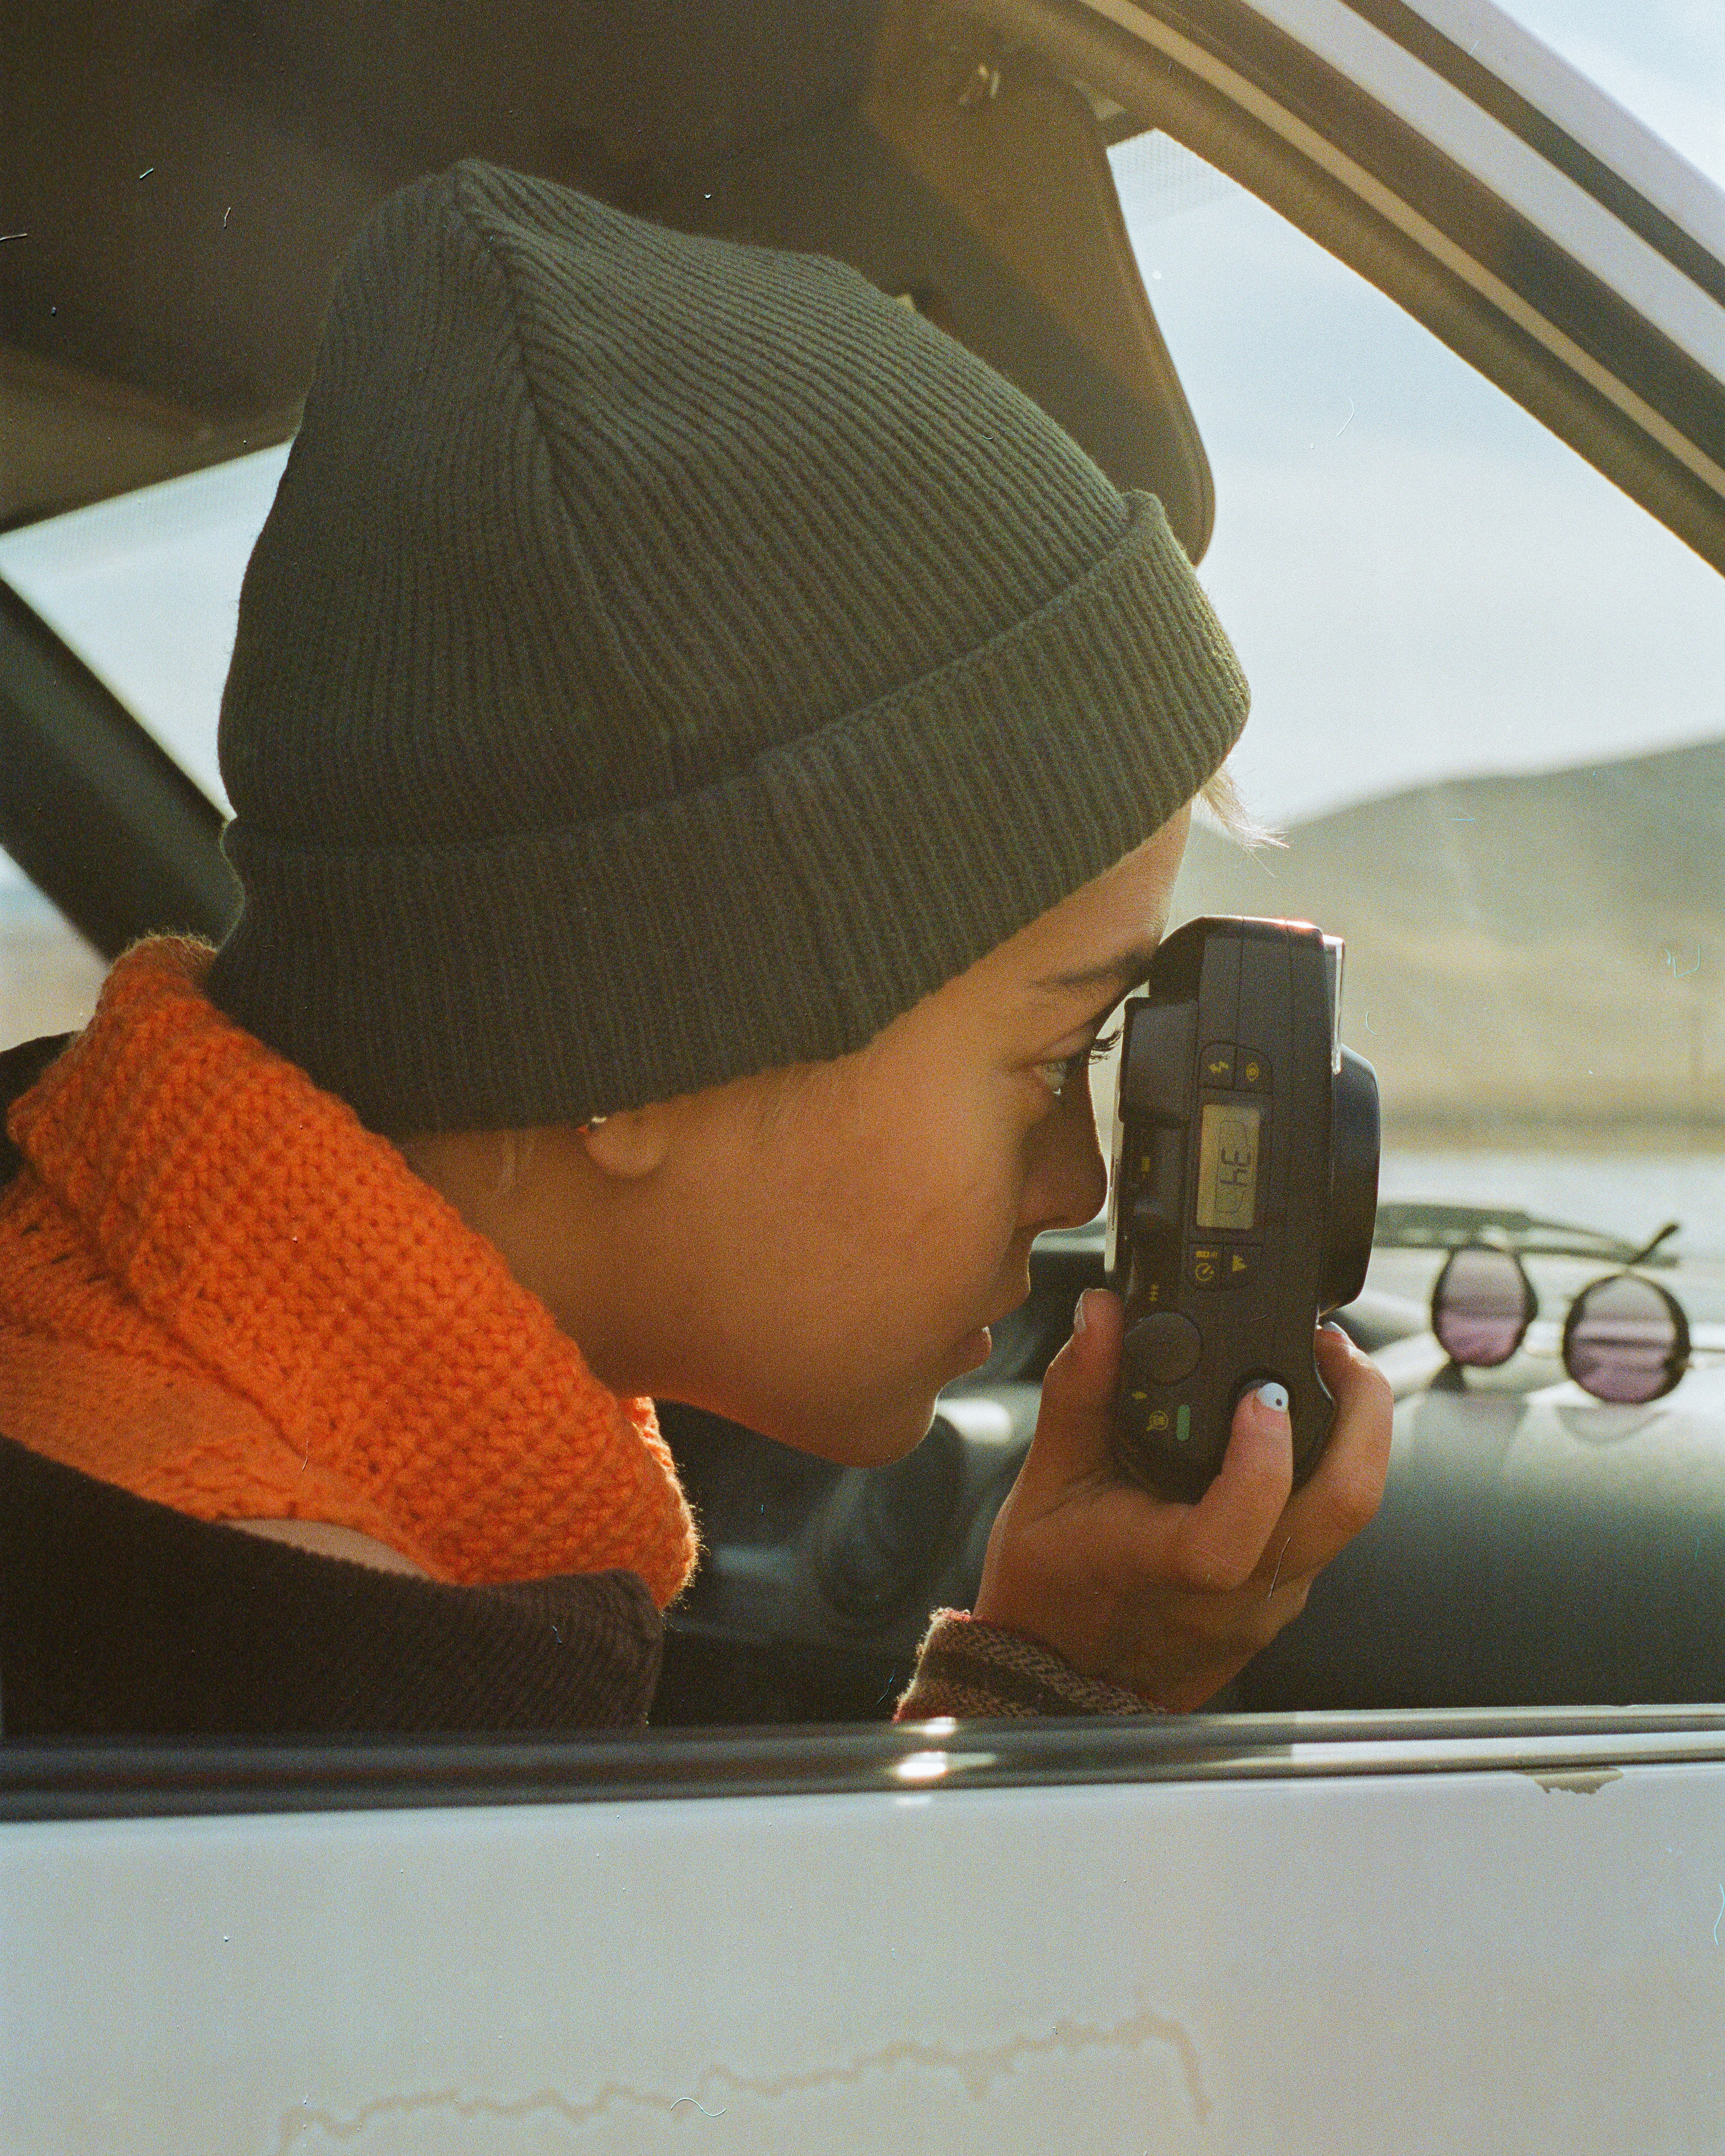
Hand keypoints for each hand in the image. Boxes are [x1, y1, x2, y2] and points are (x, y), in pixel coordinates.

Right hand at [972, 1288, 1392, 1710]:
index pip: (1236, 1531)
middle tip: (1334, 1347)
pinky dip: (1327, 1470)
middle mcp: (1235, 1595)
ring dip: (1356, 1436)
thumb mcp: (1046, 1486)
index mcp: (1165, 1568)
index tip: (1259, 1391)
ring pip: (1348, 1519)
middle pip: (1343, 1509)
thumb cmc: (1048, 1590)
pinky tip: (1293, 1432)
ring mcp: (1270, 1603)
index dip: (1261, 1459)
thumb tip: (1101, 1313)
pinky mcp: (1283, 1601)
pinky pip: (1326, 1532)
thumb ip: (1077, 1393)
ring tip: (1323, 1371)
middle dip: (1362, 1412)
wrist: (1064, 1681)